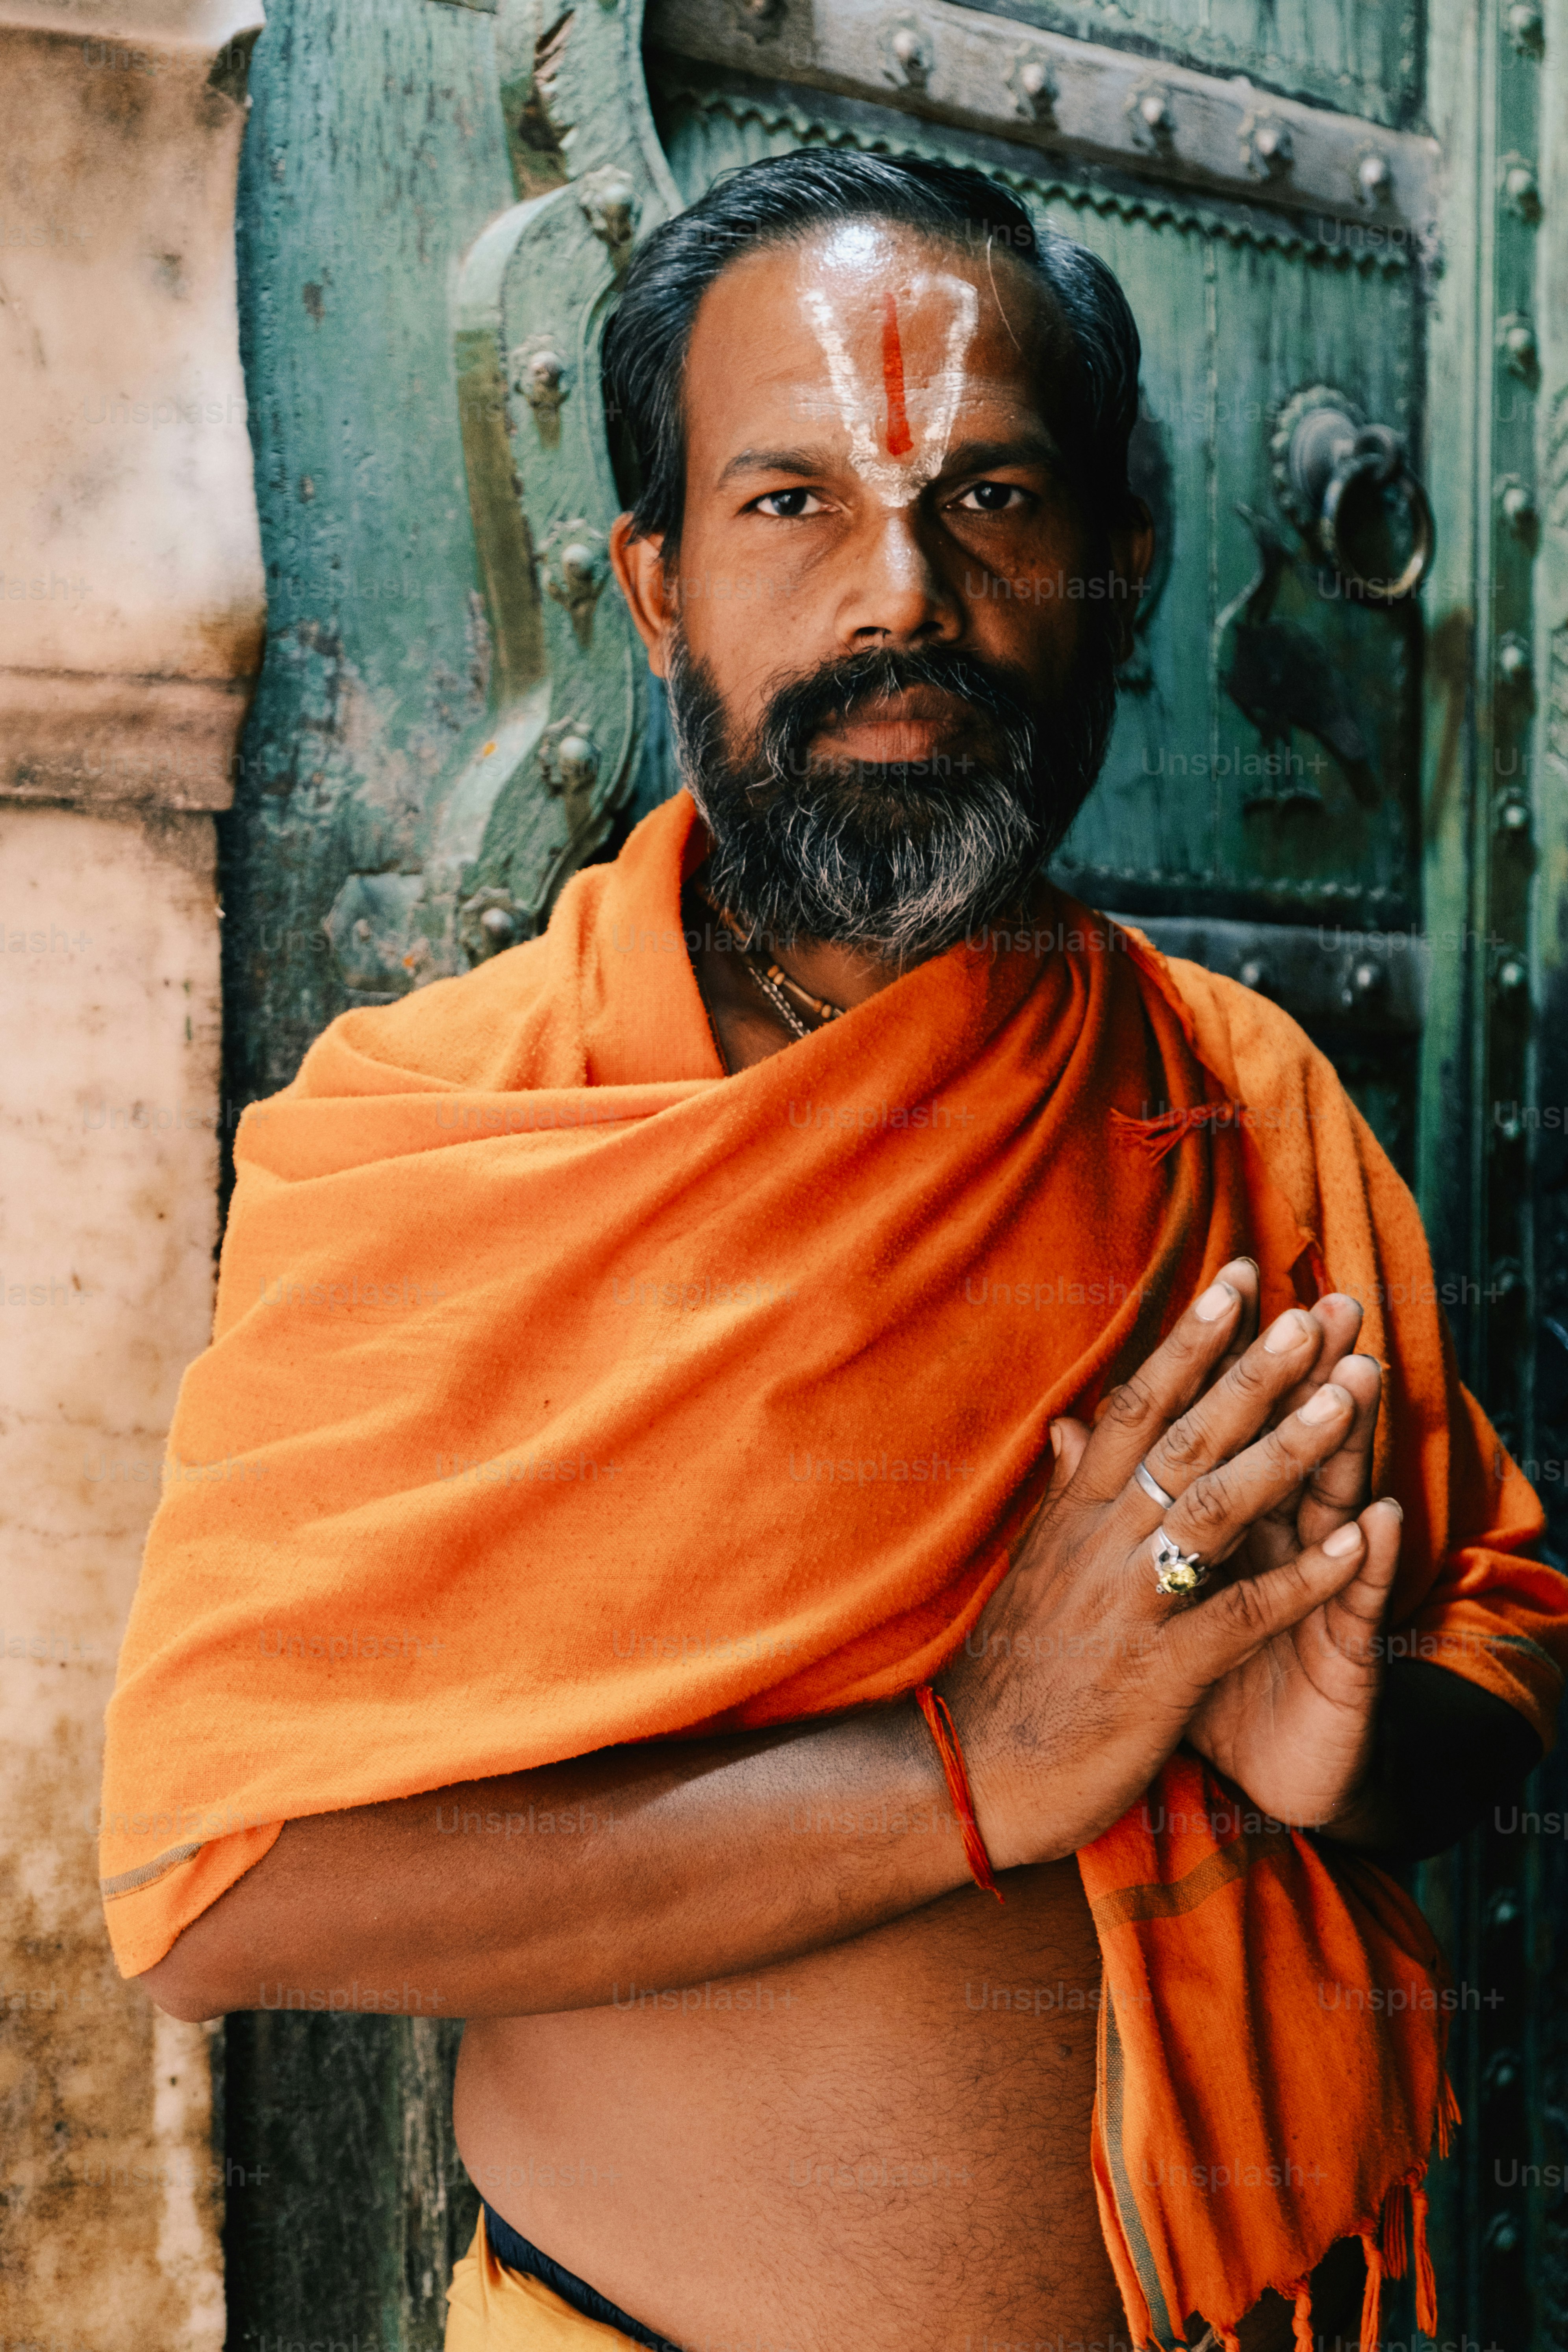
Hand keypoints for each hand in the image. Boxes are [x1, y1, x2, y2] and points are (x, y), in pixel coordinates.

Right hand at [943, 1262, 1391, 1870]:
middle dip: (1253, 1370)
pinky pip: (1240, 1613)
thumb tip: (1069, 1427)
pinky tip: (1353, 1545)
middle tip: (1310, 1312)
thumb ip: (1066, 1497)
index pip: (1137, 1406)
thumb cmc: (1012, 1673)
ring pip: (1216, 1507)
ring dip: (1288, 1449)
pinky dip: (1300, 1578)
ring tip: (1346, 1398)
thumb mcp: (1034, 1570)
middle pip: (1185, 1436)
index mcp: (1074, 1515)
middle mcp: (1099, 1543)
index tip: (1237, 1279)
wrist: (969, 1775)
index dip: (1190, 1339)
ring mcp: (1128, 1604)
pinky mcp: (1159, 1673)